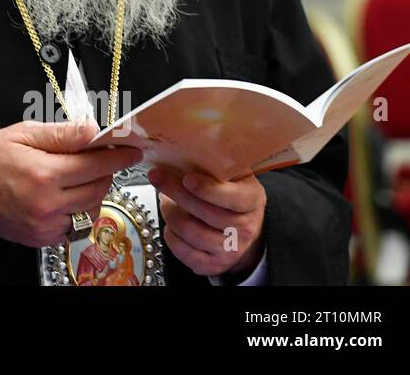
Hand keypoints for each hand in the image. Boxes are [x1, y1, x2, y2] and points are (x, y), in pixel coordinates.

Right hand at [0, 120, 143, 248]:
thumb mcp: (22, 134)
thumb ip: (60, 134)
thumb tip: (92, 130)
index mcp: (43, 173)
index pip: (95, 164)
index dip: (117, 156)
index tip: (131, 151)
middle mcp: (48, 203)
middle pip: (98, 188)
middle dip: (105, 172)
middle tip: (99, 159)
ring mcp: (46, 225)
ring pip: (91, 209)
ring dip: (93, 192)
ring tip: (77, 178)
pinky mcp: (43, 238)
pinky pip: (76, 226)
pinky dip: (78, 211)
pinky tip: (64, 197)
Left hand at [149, 166, 265, 279]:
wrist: (243, 227)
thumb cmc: (231, 193)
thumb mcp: (233, 173)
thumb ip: (216, 162)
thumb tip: (185, 144)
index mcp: (252, 200)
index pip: (233, 198)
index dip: (208, 189)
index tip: (187, 178)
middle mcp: (245, 228)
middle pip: (205, 213)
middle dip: (176, 192)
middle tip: (157, 176)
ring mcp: (230, 250)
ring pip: (189, 231)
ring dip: (170, 212)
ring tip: (166, 200)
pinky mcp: (213, 264)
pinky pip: (183, 251)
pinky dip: (170, 235)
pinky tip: (171, 223)